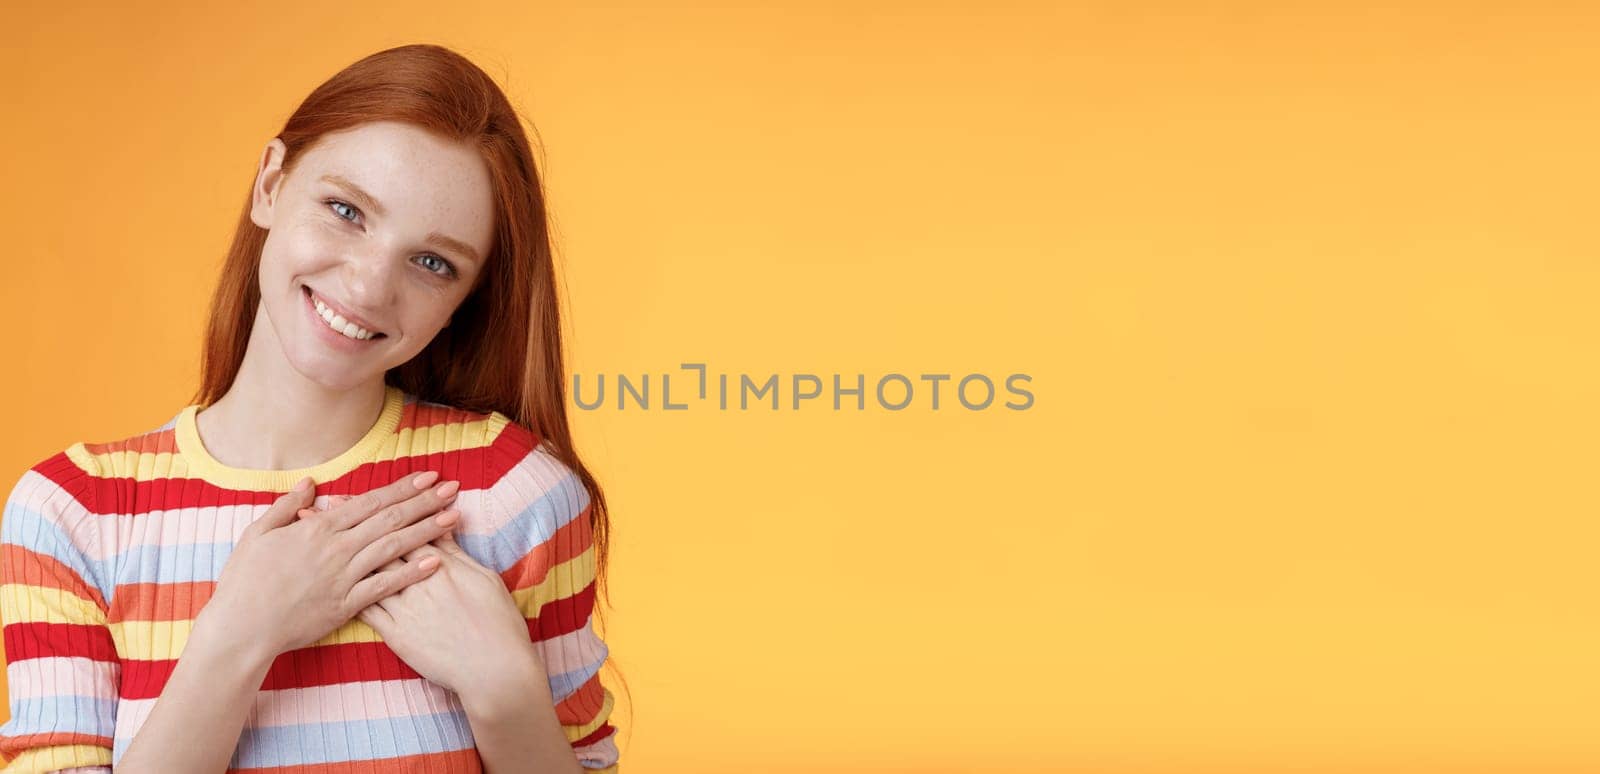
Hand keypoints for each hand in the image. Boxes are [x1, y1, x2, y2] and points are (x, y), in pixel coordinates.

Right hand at [207, 471, 463, 655]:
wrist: (240, 628)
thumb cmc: (244, 581)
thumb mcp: (258, 534)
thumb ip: (287, 506)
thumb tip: (310, 483)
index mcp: (318, 529)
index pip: (370, 502)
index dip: (402, 488)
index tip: (428, 477)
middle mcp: (336, 549)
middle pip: (389, 519)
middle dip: (424, 502)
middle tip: (454, 488)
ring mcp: (343, 577)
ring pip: (393, 547)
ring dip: (426, 531)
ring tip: (454, 518)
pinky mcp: (346, 605)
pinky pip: (385, 586)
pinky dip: (411, 573)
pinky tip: (435, 562)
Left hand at [308, 498, 542, 697]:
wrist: (493, 667)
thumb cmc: (496, 622)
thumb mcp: (482, 578)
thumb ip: (458, 552)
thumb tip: (445, 523)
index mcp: (441, 564)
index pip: (407, 528)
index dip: (381, 509)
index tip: (357, 493)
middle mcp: (418, 581)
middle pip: (380, 544)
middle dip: (351, 523)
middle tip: (325, 504)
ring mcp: (405, 607)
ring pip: (366, 573)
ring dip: (339, 554)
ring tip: (317, 538)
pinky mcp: (397, 634)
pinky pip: (366, 610)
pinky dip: (345, 592)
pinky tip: (326, 583)